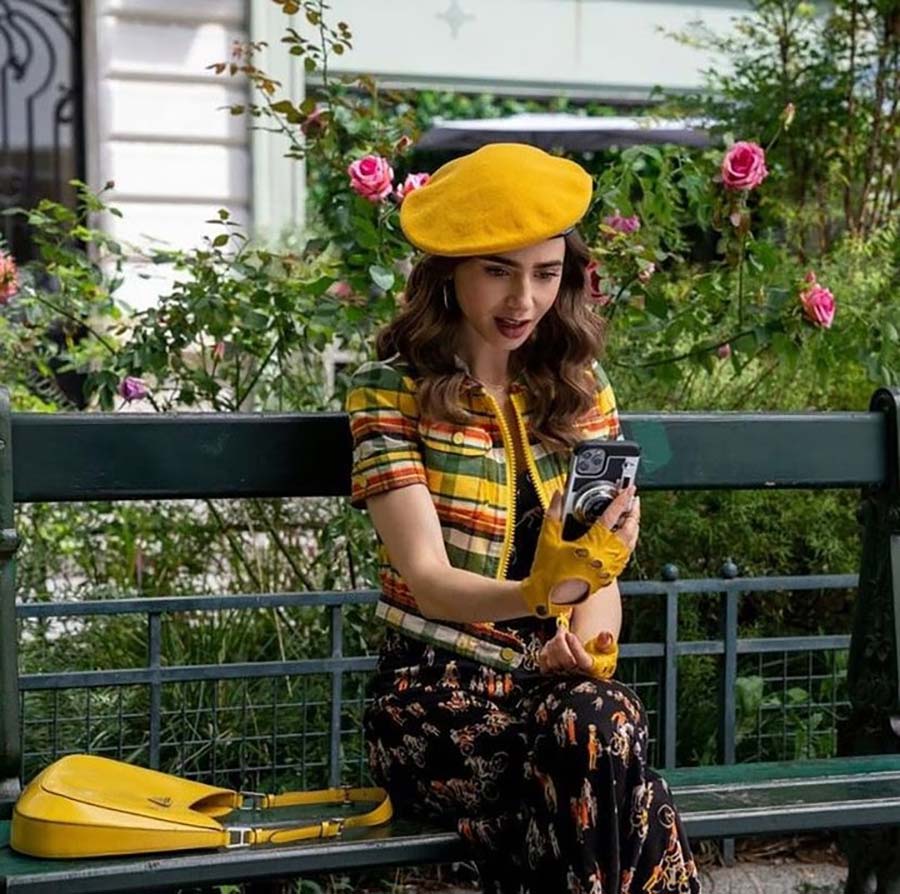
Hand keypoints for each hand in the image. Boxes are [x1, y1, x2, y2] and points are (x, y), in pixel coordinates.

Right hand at [519, 488, 639, 617]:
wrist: (548, 597)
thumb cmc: (547, 572)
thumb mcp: (547, 539)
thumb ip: (553, 513)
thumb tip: (558, 495)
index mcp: (591, 545)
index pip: (612, 517)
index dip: (621, 500)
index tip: (627, 490)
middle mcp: (605, 557)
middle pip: (629, 530)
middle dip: (633, 512)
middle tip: (633, 499)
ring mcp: (609, 568)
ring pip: (631, 543)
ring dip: (634, 526)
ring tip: (633, 514)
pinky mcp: (609, 576)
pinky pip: (626, 556)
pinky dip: (630, 542)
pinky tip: (626, 537)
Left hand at [538, 627, 617, 679]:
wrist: (584, 661)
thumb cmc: (597, 655)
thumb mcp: (606, 647)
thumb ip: (606, 641)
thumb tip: (605, 636)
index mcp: (592, 670)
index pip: (583, 662)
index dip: (576, 648)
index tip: (571, 635)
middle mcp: (576, 675)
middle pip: (566, 661)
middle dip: (562, 641)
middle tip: (565, 632)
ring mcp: (561, 674)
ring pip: (553, 660)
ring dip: (554, 643)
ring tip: (561, 636)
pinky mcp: (549, 670)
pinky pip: (543, 659)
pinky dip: (546, 648)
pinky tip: (553, 644)